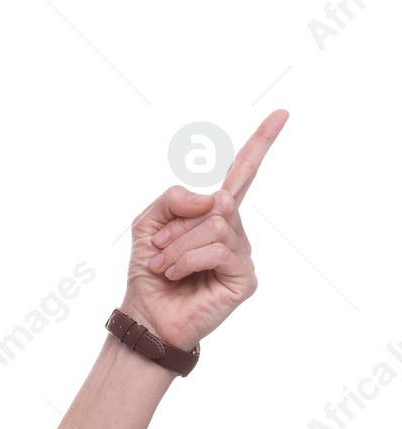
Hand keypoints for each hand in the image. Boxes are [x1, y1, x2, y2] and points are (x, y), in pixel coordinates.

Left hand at [121, 109, 288, 352]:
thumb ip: (173, 199)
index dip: (260, 143)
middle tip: (158, 246)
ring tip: (165, 266)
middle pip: (217, 203)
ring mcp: (242, 254)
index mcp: (215, 213)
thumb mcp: (148, 224)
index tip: (281, 114)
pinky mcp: (244, 278)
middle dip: (177, 224)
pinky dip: (187, 260)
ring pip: (216, 226)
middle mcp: (235, 231)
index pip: (242, 174)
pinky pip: (217, 251)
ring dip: (178, 245)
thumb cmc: (150, 271)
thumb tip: (214, 197)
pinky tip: (178, 275)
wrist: (146, 314)